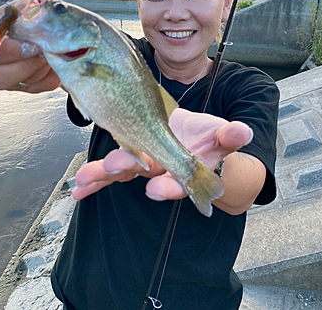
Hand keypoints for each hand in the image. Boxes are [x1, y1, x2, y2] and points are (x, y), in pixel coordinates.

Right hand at [0, 0, 61, 92]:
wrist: (50, 27)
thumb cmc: (33, 13)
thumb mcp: (30, 2)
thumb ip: (30, 8)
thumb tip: (36, 18)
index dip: (7, 49)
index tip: (29, 45)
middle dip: (27, 65)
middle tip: (45, 51)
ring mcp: (6, 77)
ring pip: (20, 83)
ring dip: (41, 68)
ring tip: (54, 52)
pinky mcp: (25, 86)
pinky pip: (39, 86)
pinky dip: (52, 75)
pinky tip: (57, 60)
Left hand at [72, 108, 252, 202]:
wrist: (198, 142)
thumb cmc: (211, 141)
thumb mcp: (224, 137)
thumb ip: (230, 136)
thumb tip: (243, 132)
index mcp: (184, 168)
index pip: (176, 181)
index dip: (168, 187)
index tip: (155, 189)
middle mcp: (162, 169)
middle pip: (143, 172)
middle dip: (126, 168)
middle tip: (108, 166)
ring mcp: (144, 163)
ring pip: (121, 171)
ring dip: (100, 175)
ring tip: (82, 179)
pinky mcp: (131, 152)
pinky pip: (109, 169)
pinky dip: (94, 178)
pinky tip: (78, 187)